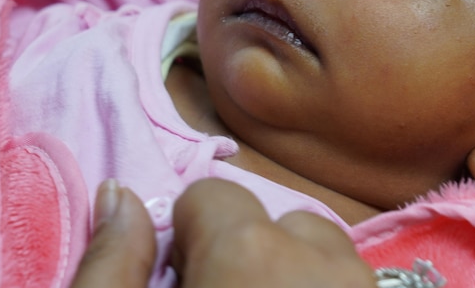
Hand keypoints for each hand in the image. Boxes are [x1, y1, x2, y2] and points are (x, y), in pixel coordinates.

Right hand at [71, 178, 375, 287]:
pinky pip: (363, 282)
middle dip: (252, 257)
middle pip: (282, 223)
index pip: (214, 198)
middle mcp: (323, 262)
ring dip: (300, 278)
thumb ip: (111, 265)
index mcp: (249, 253)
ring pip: (330, 255)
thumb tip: (118, 194)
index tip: (184, 282)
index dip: (191, 240)